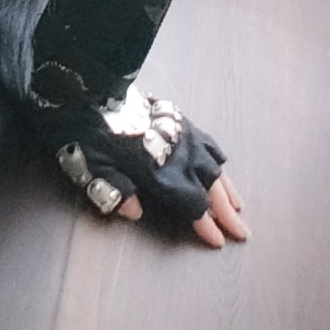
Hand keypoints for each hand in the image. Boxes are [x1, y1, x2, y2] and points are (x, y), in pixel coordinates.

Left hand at [27, 85, 250, 245]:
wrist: (89, 87)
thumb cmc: (87, 133)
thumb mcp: (92, 168)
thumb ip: (115, 194)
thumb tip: (136, 213)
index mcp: (158, 171)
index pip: (192, 205)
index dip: (207, 225)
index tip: (218, 241)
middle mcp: (177, 153)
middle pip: (211, 189)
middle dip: (227, 213)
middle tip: (242, 232)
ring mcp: (181, 134)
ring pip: (214, 166)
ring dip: (228, 189)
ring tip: (239, 206)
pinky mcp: (177, 118)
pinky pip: (207, 142)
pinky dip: (217, 159)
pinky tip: (220, 165)